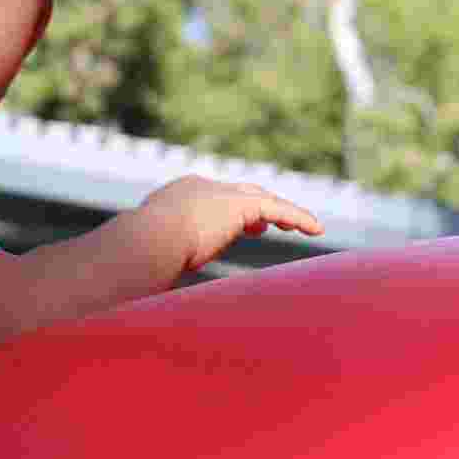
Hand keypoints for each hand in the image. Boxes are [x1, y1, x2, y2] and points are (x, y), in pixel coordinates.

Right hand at [143, 176, 327, 272]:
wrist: (148, 240)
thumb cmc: (143, 255)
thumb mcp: (160, 252)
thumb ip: (175, 254)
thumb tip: (174, 272)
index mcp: (180, 194)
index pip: (214, 198)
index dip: (232, 212)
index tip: (246, 228)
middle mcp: (202, 186)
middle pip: (241, 192)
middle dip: (257, 207)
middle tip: (266, 225)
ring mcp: (221, 191)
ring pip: (263, 199)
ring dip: (284, 213)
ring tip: (303, 226)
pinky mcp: (240, 204)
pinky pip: (278, 208)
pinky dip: (298, 217)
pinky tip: (316, 229)